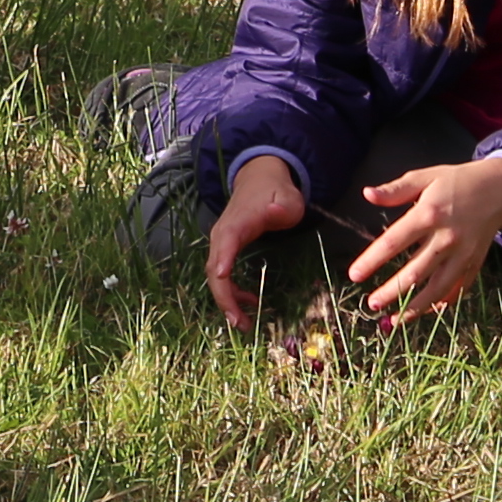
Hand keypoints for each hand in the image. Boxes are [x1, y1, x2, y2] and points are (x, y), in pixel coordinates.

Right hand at [203, 153, 310, 333]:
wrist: (259, 178)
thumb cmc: (277, 192)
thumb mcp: (288, 198)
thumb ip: (283, 207)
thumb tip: (275, 213)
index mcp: (237, 223)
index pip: (225, 244)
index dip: (223, 265)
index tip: (223, 283)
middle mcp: (222, 234)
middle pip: (214, 268)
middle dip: (224, 297)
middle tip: (240, 324)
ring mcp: (221, 243)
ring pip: (214, 275)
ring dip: (225, 300)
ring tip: (243, 323)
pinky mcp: (224, 249)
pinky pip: (220, 274)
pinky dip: (230, 292)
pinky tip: (249, 302)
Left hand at [347, 156, 501, 324]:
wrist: (498, 190)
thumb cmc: (454, 181)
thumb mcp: (424, 177)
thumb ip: (395, 189)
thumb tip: (367, 194)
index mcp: (429, 214)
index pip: (394, 241)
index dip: (372, 260)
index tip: (354, 275)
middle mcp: (447, 238)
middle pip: (415, 272)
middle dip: (392, 291)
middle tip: (371, 304)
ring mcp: (463, 254)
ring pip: (437, 288)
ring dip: (415, 307)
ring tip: (394, 320)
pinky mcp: (475, 264)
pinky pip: (456, 290)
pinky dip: (440, 304)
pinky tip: (424, 312)